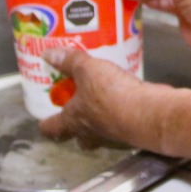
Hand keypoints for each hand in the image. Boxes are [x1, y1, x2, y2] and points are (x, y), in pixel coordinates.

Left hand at [36, 45, 160, 149]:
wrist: (148, 113)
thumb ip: (70, 62)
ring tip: (102, 98)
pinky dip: (121, 112)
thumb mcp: (87, 70)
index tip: (43, 120)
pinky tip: (125, 96)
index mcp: (73, 121)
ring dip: (99, 120)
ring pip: (100, 132)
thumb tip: (48, 54)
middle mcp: (91, 134)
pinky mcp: (131, 130)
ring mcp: (112, 136)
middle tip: (76, 109)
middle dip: (75, 126)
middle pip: (78, 137)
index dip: (46, 125)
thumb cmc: (111, 95)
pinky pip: (121, 122)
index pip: (52, 129)